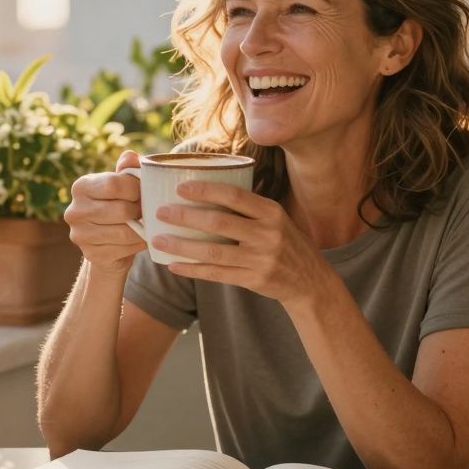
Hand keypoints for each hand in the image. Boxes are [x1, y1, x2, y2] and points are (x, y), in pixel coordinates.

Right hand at [64, 150, 146, 274]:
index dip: (136, 188)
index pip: (114, 184)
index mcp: (81, 186)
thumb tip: (131, 156)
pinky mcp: (90, 254)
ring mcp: (80, 235)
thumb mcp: (121, 186)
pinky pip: (124, 249)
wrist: (108, 245)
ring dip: (142, 229)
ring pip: (125, 232)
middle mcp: (74, 210)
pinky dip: (138, 244)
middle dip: (141, 210)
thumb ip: (127, 170)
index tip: (144, 191)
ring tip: (147, 224)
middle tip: (147, 210)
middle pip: (121, 209)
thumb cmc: (117, 207)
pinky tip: (141, 239)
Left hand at [154, 180, 329, 304]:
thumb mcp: (276, 218)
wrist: (309, 280)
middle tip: (161, 212)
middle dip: (186, 217)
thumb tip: (205, 187)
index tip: (180, 187)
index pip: (235, 196)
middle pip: (219, 223)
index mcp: (271, 212)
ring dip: (182, 246)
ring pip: (213, 252)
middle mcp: (268, 234)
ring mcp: (261, 259)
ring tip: (158, 240)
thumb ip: (248, 207)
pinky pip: (216, 274)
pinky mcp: (254, 280)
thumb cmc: (285, 242)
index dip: (206, 191)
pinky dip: (193, 270)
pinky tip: (173, 265)